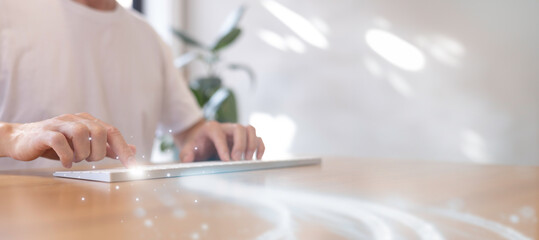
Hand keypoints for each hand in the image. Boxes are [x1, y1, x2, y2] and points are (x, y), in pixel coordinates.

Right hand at [3, 113, 136, 167]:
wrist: (22, 140)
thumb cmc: (57, 144)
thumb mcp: (85, 146)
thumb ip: (108, 148)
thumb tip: (133, 150)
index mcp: (88, 121)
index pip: (113, 132)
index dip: (124, 149)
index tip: (132, 166)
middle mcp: (76, 119)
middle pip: (100, 131)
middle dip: (98, 152)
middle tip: (88, 159)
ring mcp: (59, 124)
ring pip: (81, 133)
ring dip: (82, 153)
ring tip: (75, 159)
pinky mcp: (44, 133)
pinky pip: (60, 141)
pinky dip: (66, 155)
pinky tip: (66, 163)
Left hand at [178, 121, 264, 161]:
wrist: (201, 141)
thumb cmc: (195, 145)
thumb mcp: (187, 149)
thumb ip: (186, 154)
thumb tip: (188, 159)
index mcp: (211, 128)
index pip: (219, 134)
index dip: (223, 147)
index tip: (227, 160)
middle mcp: (226, 127)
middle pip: (239, 128)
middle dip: (240, 144)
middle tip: (237, 160)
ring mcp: (237, 132)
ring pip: (250, 130)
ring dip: (252, 145)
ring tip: (247, 159)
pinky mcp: (245, 138)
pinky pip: (257, 138)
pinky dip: (260, 147)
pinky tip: (257, 158)